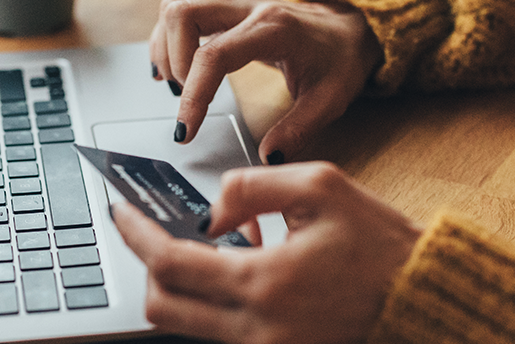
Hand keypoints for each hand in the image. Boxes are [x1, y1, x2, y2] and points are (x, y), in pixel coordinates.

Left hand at [110, 162, 421, 343]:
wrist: (425, 301)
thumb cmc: (380, 243)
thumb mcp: (320, 186)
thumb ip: (250, 186)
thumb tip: (209, 211)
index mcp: (264, 282)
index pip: (170, 263)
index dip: (136, 235)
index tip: (120, 211)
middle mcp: (258, 328)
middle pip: (163, 306)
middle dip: (149, 265)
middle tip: (155, 230)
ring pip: (188, 323)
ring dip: (186, 282)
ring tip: (216, 243)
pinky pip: (223, 331)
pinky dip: (219, 298)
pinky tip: (248, 266)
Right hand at [149, 0, 381, 163]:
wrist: (349, 31)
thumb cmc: (340, 60)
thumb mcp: (330, 100)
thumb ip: (298, 130)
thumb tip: (268, 156)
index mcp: (273, 30)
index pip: (215, 55)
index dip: (194, 94)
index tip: (186, 129)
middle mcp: (249, 8)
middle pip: (183, 13)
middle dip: (172, 60)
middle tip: (184, 97)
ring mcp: (236, 5)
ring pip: (177, 7)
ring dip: (165, 47)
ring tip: (177, 83)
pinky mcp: (227, 11)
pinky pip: (183, 13)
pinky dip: (168, 39)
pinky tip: (173, 67)